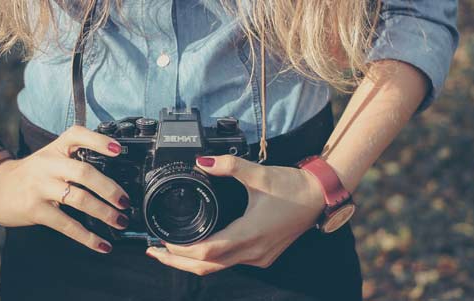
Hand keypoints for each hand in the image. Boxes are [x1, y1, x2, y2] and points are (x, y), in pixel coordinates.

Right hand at [0, 126, 129, 252]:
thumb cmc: (31, 174)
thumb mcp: (49, 157)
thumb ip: (75, 159)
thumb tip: (114, 178)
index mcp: (55, 149)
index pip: (77, 135)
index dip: (99, 141)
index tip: (119, 150)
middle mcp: (48, 165)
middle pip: (84, 172)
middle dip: (109, 188)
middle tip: (125, 201)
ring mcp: (41, 187)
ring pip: (78, 199)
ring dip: (104, 212)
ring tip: (120, 221)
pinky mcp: (35, 210)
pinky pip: (66, 224)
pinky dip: (87, 237)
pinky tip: (102, 245)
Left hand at [145, 155, 325, 274]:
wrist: (320, 195)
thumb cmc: (293, 187)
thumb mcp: (258, 173)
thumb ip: (229, 165)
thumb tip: (202, 161)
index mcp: (249, 234)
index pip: (206, 251)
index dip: (180, 249)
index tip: (161, 239)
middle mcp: (253, 251)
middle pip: (206, 267)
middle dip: (177, 262)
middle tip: (154, 251)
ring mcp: (259, 256)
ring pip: (218, 268)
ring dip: (193, 262)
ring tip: (170, 251)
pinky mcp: (263, 255)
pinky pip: (230, 263)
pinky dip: (210, 259)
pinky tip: (199, 247)